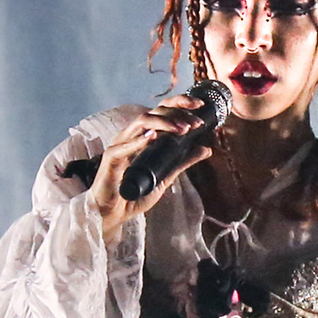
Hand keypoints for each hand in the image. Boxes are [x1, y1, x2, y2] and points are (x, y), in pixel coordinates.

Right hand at [89, 92, 212, 239]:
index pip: (161, 111)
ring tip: (183, 129)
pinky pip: (124, 146)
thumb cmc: (134, 194)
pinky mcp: (111, 158)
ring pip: (141, 122)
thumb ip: (182, 161)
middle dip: (177, 113)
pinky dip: (139, 140)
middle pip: (154, 112)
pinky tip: (153, 136)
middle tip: (196, 123)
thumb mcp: (165, 176)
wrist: (113, 213)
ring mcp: (120, 145)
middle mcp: (131, 135)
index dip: (180, 104)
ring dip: (164, 123)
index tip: (200, 106)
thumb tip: (206, 149)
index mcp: (143, 136)